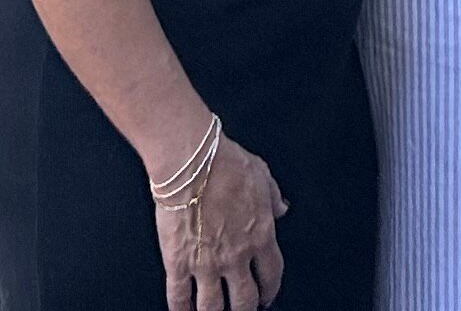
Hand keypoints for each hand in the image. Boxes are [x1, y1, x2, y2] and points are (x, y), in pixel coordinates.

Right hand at [153, 135, 286, 310]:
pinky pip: (179, 296)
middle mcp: (236, 256)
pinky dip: (180, 310)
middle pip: (245, 300)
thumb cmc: (225, 164)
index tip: (268, 295)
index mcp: (261, 236)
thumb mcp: (262, 174)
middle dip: (246, 309)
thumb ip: (274, 197)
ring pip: (213, 306)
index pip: (272, 275)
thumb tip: (282, 208)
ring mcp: (207, 264)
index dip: (271, 290)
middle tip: (243, 310)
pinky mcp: (179, 263)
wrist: (192, 164)